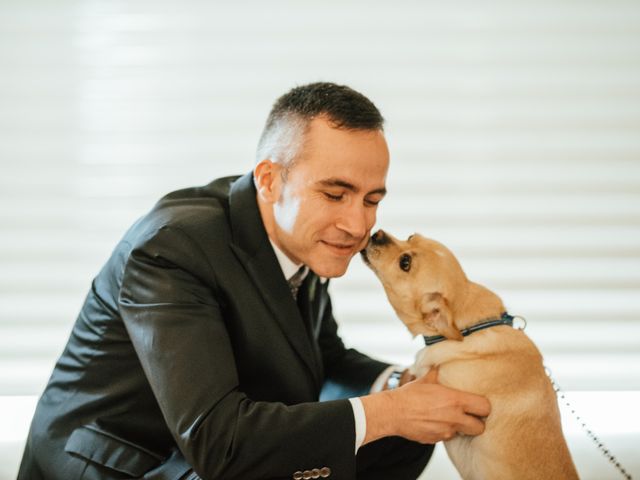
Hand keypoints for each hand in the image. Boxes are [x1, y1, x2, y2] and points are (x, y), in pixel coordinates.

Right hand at [360, 367, 490, 444]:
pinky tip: (434, 422)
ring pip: (462, 433)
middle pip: (480, 428)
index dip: (483, 407)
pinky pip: (447, 437)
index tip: (478, 405)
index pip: (485, 408)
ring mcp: (446, 431)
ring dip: (459, 428)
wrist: (393, 412)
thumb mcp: (426, 379)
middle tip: (470, 416)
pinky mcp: (436, 440)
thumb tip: (440, 364)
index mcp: (455, 400)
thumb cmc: (409, 394)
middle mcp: (454, 418)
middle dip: (477, 423)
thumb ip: (437, 373)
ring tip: (449, 418)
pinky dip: (444, 431)